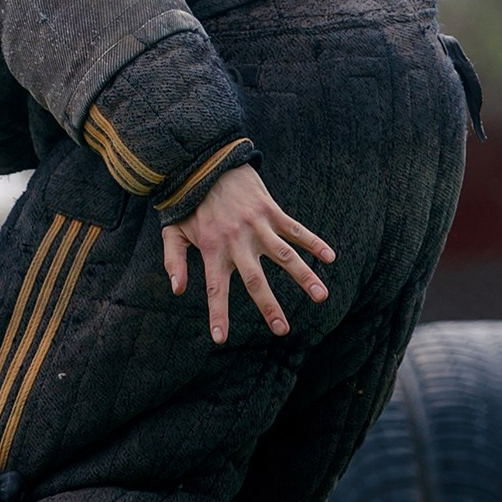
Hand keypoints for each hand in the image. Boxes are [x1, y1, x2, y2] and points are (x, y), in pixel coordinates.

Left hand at [161, 164, 333, 342]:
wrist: (206, 161)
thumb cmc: (189, 201)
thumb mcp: (172, 230)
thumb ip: (172, 261)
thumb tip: (177, 290)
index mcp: (212, 249)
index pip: (215, 289)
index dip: (218, 314)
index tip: (221, 339)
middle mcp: (236, 241)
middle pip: (255, 280)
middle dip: (269, 307)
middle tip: (283, 330)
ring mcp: (257, 225)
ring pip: (284, 256)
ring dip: (304, 277)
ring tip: (321, 297)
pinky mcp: (270, 210)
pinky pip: (295, 229)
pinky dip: (313, 242)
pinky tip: (330, 257)